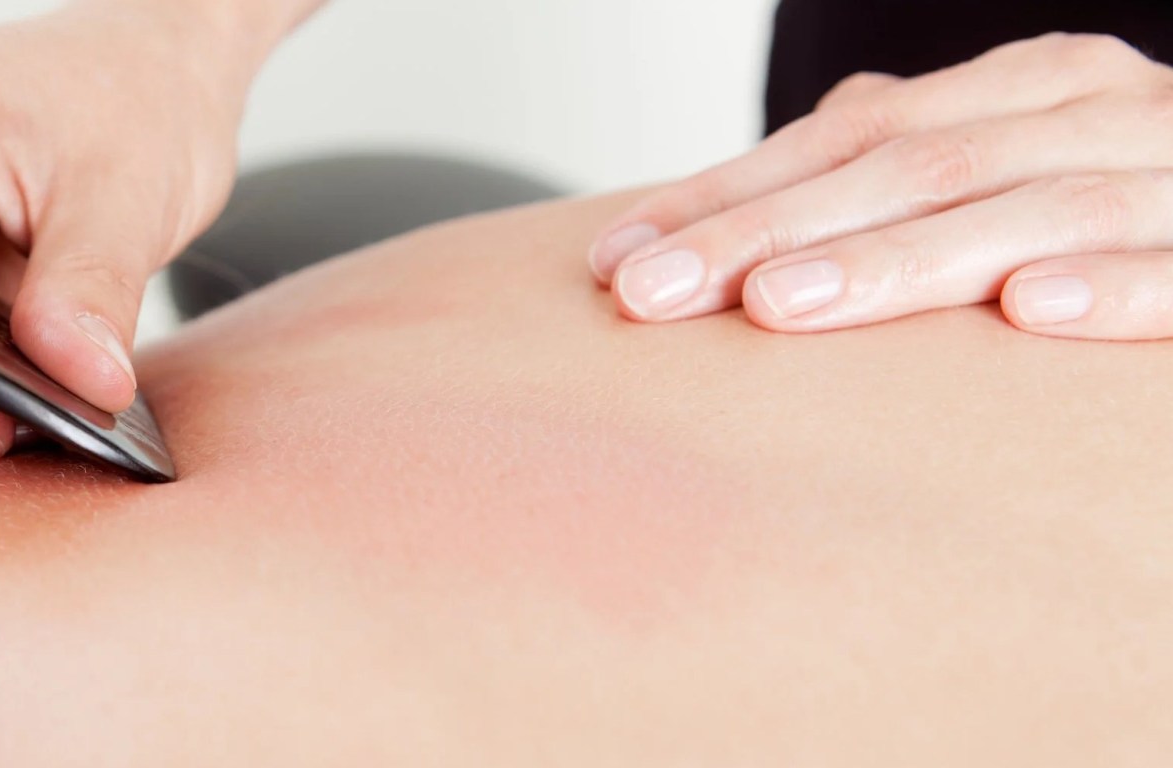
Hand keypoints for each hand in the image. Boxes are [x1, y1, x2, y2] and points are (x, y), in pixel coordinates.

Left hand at [590, 33, 1172, 340]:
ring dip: (898, 264)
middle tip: (651, 294)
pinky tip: (1026, 314)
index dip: (727, 197)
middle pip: (909, 170)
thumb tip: (765, 179)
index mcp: (1029, 87)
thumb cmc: (1129, 200)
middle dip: (768, 233)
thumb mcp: (1013, 161)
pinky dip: (1116, 289)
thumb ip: (911, 163)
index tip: (615, 261)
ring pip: (1027, 211)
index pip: (849, 140)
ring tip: (780, 309)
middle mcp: (1101, 112)